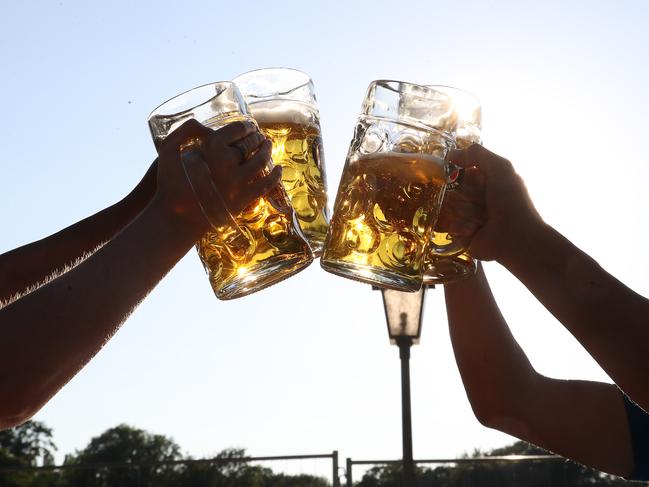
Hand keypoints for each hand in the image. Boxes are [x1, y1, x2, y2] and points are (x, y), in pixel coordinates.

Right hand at [153, 119, 281, 234]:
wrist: (176, 219)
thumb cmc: (170, 184)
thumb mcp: (167, 151)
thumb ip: (183, 131)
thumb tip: (203, 124)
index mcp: (211, 148)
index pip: (237, 130)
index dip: (245, 126)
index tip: (249, 126)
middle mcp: (226, 164)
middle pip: (250, 144)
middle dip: (257, 137)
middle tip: (260, 136)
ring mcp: (237, 183)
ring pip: (260, 161)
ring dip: (267, 151)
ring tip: (268, 146)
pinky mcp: (243, 200)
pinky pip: (266, 185)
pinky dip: (275, 176)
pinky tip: (279, 169)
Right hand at [437, 144, 542, 261]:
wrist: (516, 236)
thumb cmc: (511, 200)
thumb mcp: (500, 167)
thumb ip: (476, 154)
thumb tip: (450, 154)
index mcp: (485, 181)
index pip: (459, 172)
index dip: (464, 174)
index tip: (478, 180)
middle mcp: (475, 197)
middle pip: (452, 189)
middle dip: (467, 195)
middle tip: (484, 202)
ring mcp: (468, 216)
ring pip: (450, 207)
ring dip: (467, 211)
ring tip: (483, 219)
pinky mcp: (462, 234)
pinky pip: (450, 224)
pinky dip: (463, 226)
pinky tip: (476, 230)